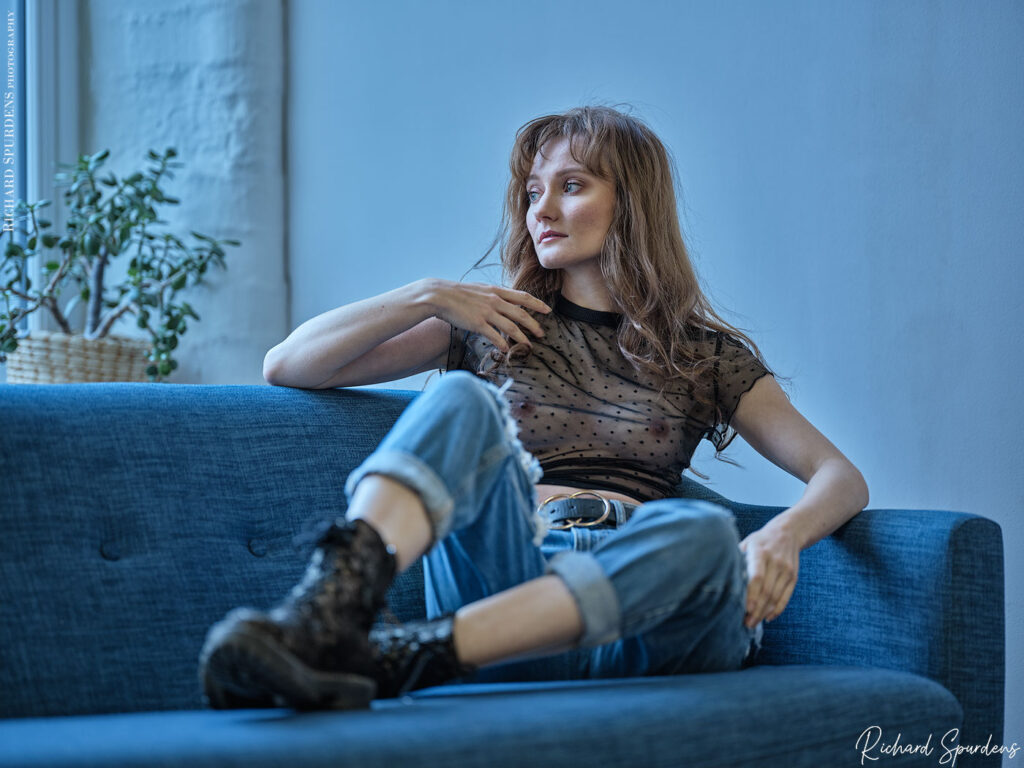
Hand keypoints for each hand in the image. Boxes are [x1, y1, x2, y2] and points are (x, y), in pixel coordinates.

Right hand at [425, 279, 551, 352]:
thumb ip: (493, 294)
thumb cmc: (458, 293)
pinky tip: (507, 349)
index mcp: (496, 290)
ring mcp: (487, 312)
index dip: (537, 304)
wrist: (440, 295)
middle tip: (542, 334)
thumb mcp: (480, 289)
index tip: (548, 310)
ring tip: (528, 346)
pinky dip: (502, 343)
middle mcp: (494, 300)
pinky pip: (494, 336)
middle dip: (534, 325)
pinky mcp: (477, 323)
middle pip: (521, 314)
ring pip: (511, 327)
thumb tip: (504, 301)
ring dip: (522, 338)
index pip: (522, 297)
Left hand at [738, 524, 799, 627]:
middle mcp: (775, 561)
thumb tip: (720, 576)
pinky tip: (767, 617)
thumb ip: (737, 559)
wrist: (788, 532)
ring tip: (753, 623)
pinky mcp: (794, 576)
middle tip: (746, 623)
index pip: (757, 577)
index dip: (751, 594)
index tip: (745, 609)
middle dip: (756, 610)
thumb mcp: (746, 543)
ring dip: (764, 612)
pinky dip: (777, 610)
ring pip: (776, 596)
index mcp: (760, 552)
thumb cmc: (760, 540)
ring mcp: (786, 569)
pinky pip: (786, 597)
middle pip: (766, 591)